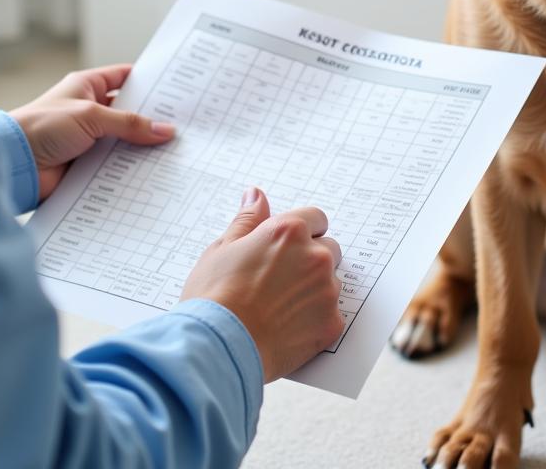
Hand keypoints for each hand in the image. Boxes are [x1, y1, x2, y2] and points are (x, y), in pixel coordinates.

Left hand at [10, 64, 174, 200]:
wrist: (13, 164)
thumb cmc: (42, 127)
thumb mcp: (90, 116)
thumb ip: (129, 123)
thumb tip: (165, 129)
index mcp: (87, 86)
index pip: (124, 77)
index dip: (149, 81)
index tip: (176, 88)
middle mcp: (89, 110)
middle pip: (129, 112)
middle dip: (152, 118)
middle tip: (183, 123)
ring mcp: (89, 138)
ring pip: (124, 141)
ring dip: (142, 147)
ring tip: (175, 151)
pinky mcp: (86, 164)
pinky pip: (114, 164)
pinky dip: (130, 169)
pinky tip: (152, 172)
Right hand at [181, 188, 343, 381]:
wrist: (218, 349)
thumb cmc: (214, 298)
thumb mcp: (222, 249)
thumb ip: (247, 220)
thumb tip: (256, 195)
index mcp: (289, 231)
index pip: (315, 218)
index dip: (302, 231)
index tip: (288, 247)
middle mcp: (315, 256)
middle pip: (328, 249)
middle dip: (311, 259)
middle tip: (280, 280)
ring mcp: (327, 291)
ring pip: (330, 283)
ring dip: (314, 290)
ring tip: (280, 308)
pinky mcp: (331, 324)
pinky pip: (331, 315)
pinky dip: (316, 320)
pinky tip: (288, 328)